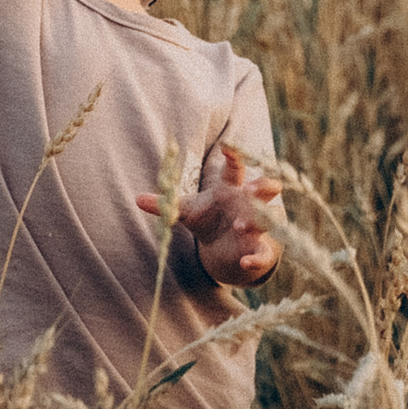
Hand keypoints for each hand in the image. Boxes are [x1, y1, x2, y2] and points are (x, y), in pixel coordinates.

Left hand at [137, 142, 282, 287]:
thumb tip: (137, 199)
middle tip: (250, 188)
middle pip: (265, 188)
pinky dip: (257, 258)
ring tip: (241, 226)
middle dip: (262, 186)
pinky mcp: (261, 249)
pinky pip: (264, 253)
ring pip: (270, 217)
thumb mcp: (186, 211)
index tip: (228, 147)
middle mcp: (250, 204)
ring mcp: (259, 226)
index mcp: (231, 188)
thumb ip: (167, 204)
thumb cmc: (208, 220)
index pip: (236, 168)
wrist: (223, 251)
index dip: (235, 156)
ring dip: (258, 220)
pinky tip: (245, 262)